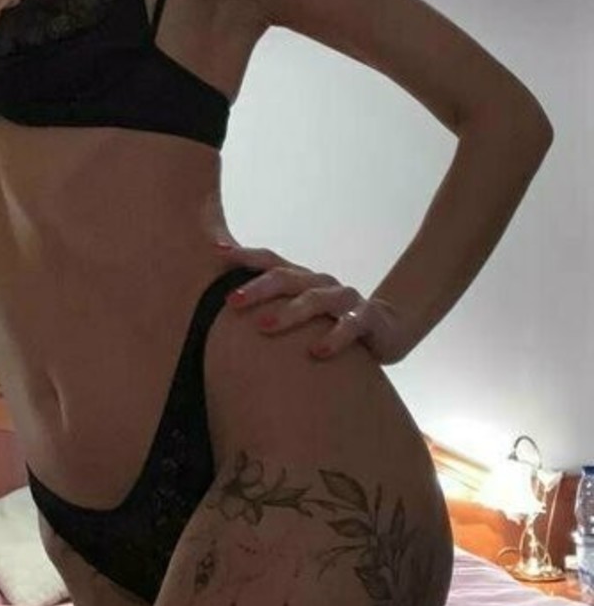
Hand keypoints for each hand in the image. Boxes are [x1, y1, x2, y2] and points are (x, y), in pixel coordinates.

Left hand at [216, 242, 409, 364]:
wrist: (387, 330)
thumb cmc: (331, 323)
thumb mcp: (301, 315)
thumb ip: (270, 311)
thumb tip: (222, 318)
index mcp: (302, 279)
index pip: (271, 261)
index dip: (245, 256)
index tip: (217, 252)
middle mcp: (320, 283)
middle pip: (286, 278)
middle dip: (257, 288)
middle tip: (232, 300)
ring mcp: (345, 298)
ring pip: (315, 299)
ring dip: (288, 313)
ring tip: (263, 327)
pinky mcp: (368, 318)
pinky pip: (350, 325)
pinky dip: (333, 338)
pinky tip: (316, 352)